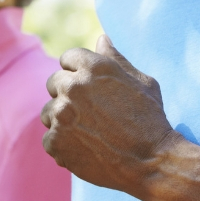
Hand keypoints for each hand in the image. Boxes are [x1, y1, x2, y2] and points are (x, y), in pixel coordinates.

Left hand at [41, 35, 178, 196]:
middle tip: (89, 112)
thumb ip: (116, 59)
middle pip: (54, 82)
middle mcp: (73, 87)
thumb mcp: (141, 82)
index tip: (88, 86)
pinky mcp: (55, 141)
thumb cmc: (151, 120)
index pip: (68, 58)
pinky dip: (63, 145)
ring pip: (48, 111)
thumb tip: (101, 39)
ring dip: (62, 119)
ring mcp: (61, 115)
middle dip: (67, 93)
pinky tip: (84, 148)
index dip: (78, 71)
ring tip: (87, 132)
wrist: (151, 161)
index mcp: (93, 67)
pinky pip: (49, 138)